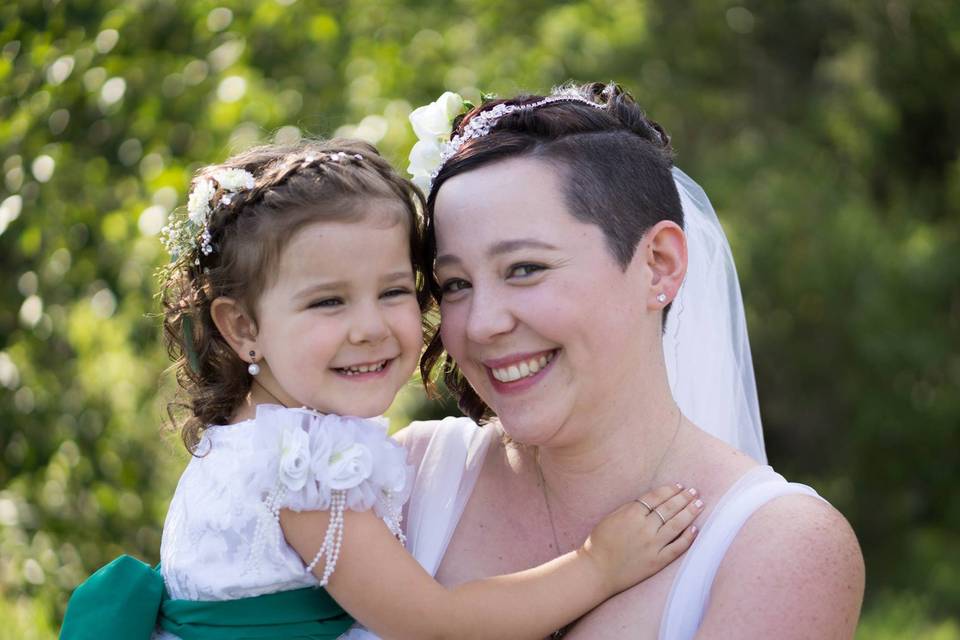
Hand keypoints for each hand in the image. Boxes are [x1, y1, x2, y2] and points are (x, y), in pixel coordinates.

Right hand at [582, 484, 703, 594]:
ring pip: (676, 525)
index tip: (680, 486)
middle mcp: (644, 528)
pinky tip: (695, 529)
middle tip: (695, 491)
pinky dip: (687, 538)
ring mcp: (652, 546)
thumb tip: (651, 501)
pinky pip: (677, 548)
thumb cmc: (599, 543)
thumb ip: (630, 508)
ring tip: (699, 504)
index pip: (656, 497)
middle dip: (684, 498)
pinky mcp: (657, 562)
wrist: (596, 571)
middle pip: (669, 508)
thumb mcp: (611, 517)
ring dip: (690, 513)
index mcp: (632, 514)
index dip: (670, 490)